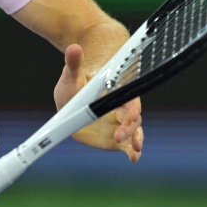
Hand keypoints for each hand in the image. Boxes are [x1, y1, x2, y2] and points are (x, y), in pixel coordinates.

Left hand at [54, 43, 143, 161]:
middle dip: (129, 128)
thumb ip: (74, 63)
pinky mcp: (113, 137)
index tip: (130, 115)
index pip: (127, 100)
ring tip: (134, 152)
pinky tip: (133, 158)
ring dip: (134, 140)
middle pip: (132, 118)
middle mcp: (119, 108)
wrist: (76, 95)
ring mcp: (117, 123)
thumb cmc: (76, 83)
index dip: (130, 108)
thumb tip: (73, 48)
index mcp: (114, 92)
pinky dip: (130, 151)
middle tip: (120, 135)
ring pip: (133, 131)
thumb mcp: (73, 74)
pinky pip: (125, 145)